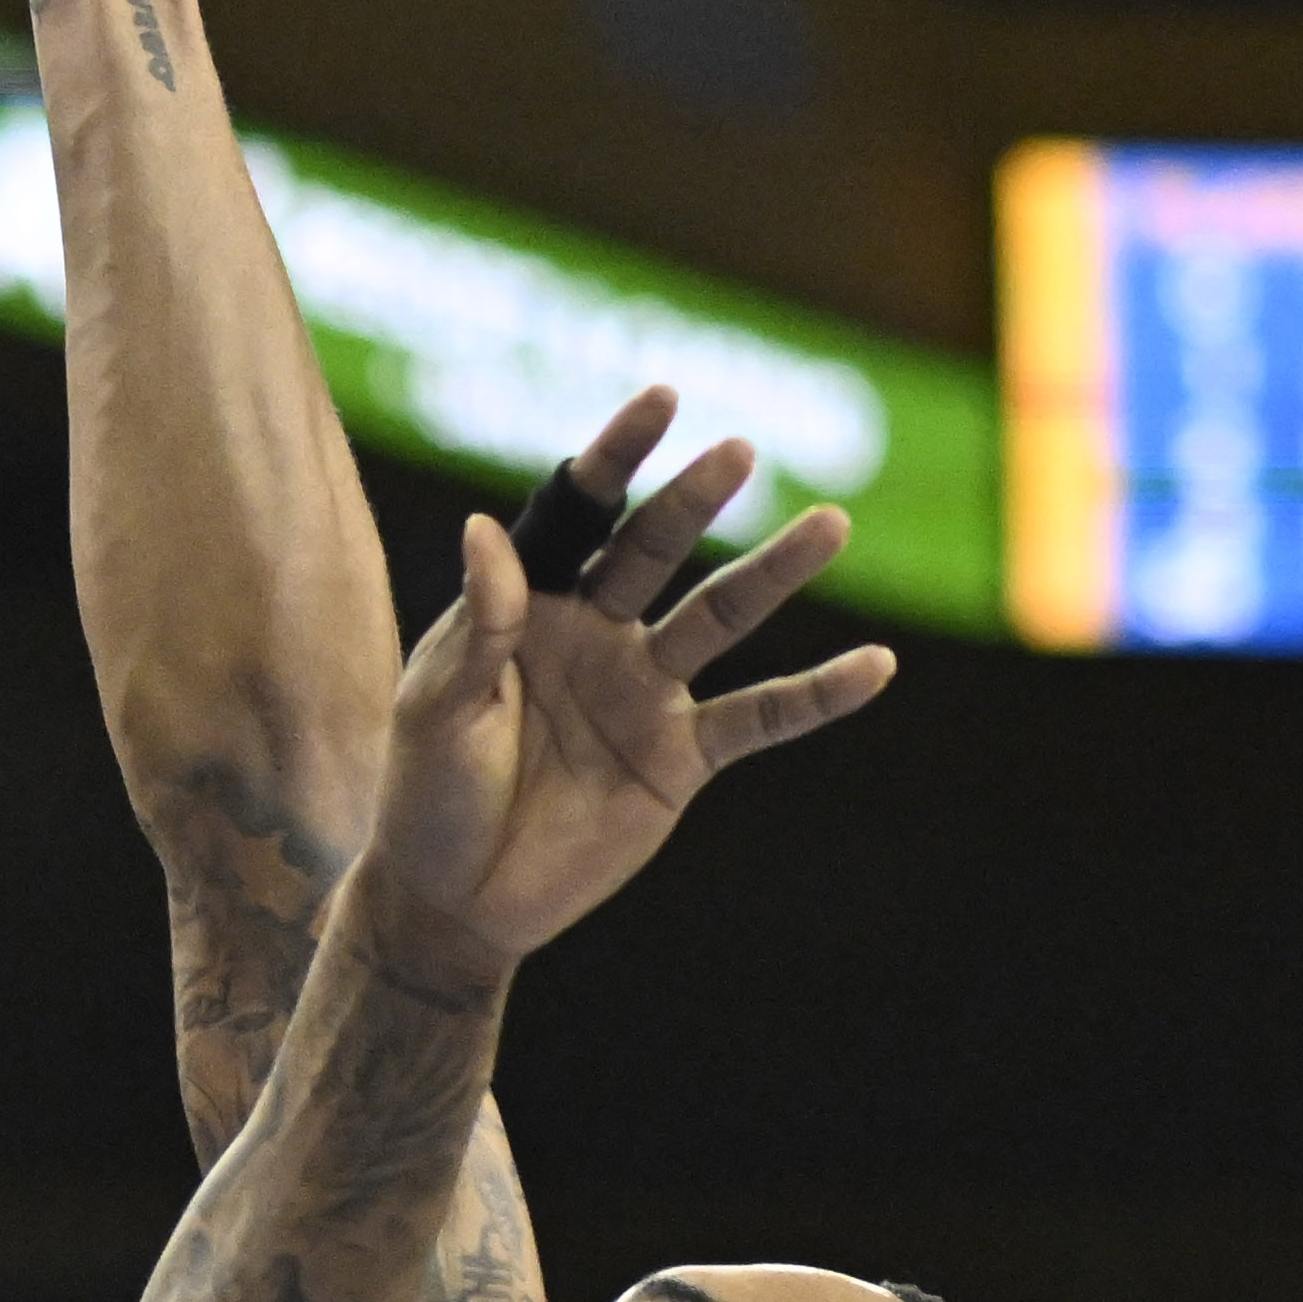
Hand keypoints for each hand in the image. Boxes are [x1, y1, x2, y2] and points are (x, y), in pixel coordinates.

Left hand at [365, 392, 897, 973]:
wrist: (452, 901)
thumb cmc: (426, 792)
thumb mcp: (436, 706)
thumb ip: (478, 623)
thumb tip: (484, 527)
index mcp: (527, 605)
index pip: (575, 515)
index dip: (614, 459)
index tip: (663, 400)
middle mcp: (596, 632)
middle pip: (653, 551)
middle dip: (692, 502)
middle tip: (737, 452)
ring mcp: (644, 692)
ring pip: (718, 619)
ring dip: (773, 575)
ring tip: (831, 525)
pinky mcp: (680, 758)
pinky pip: (758, 719)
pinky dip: (817, 696)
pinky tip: (876, 667)